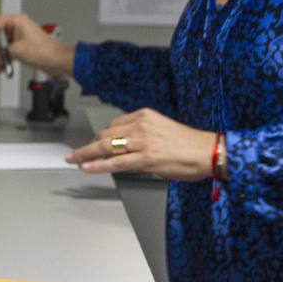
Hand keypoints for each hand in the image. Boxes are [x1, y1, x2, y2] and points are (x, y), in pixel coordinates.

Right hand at [0, 13, 74, 78]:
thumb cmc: (46, 50)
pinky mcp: (21, 49)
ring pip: (1, 46)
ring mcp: (19, 39)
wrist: (59, 61)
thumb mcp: (17, 52)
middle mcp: (17, 28)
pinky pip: (7, 52)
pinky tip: (1, 68)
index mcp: (17, 21)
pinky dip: (3, 60)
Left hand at [65, 108, 216, 180]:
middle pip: (106, 134)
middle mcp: (141, 126)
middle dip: (89, 145)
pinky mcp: (146, 158)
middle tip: (76, 153)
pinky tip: (87, 166)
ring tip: (74, 159)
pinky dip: (98, 164)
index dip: (101, 136)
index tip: (94, 142)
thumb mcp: (162, 129)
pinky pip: (116, 162)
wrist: (208, 151)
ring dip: (86, 154)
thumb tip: (128, 145)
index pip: (114, 124)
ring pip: (106, 146)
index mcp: (145, 115)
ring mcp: (143, 142)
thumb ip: (143, 134)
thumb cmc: (190, 144)